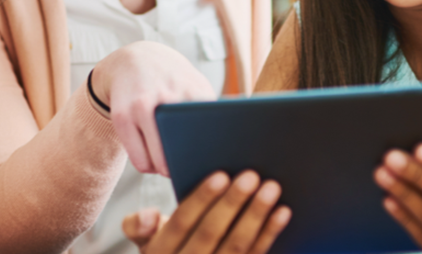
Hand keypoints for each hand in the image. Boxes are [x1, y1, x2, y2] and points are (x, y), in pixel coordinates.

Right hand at [92, 41, 215, 174]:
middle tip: (190, 170)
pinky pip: (139, 161)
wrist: (134, 57)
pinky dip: (148, 166)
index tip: (213, 163)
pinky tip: (152, 160)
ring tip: (170, 166)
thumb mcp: (196, 83)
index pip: (209, 133)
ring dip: (165, 170)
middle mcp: (166, 96)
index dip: (211, 154)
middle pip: (182, 153)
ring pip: (157, 163)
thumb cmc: (172, 78)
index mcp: (192, 90)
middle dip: (187, 166)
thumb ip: (211, 109)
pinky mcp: (121, 116)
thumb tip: (221, 148)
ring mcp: (141, 106)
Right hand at [123, 171, 290, 253]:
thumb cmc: (168, 252)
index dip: (200, 200)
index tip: (220, 175)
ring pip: (236, 248)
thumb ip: (139, 226)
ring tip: (271, 187)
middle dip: (232, 204)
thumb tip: (148, 215)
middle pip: (210, 234)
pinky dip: (270, 235)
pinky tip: (282, 212)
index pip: (179, 224)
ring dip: (256, 216)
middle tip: (251, 175)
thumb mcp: (145, 243)